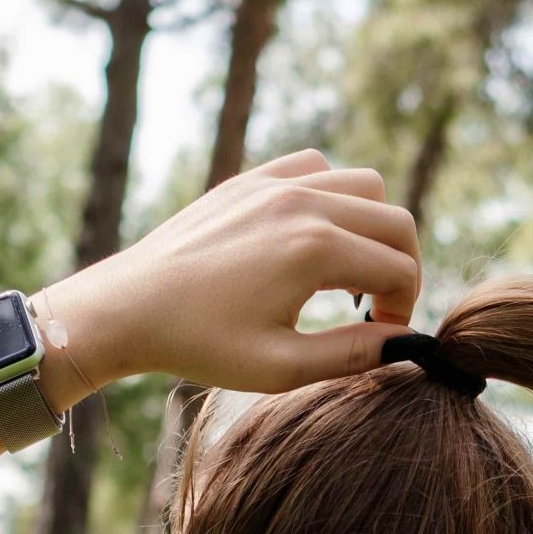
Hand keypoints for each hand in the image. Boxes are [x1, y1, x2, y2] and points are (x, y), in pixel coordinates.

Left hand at [35, 150, 419, 403]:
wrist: (128, 308)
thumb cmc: (201, 344)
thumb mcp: (282, 366)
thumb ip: (353, 354)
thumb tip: (404, 343)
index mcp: (316, 249)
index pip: (399, 269)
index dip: (404, 310)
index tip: (382, 337)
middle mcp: (302, 203)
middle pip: (394, 222)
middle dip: (401, 267)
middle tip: (377, 309)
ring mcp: (274, 184)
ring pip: (364, 186)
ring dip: (373, 228)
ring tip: (348, 272)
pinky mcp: (249, 180)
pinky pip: (316, 167)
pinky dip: (332, 196)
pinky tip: (313, 237)